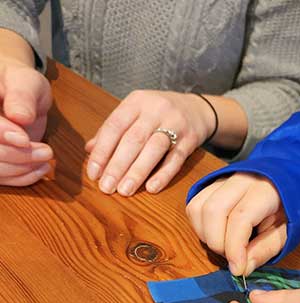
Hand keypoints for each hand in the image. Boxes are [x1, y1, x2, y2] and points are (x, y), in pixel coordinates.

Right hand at [0, 61, 52, 185]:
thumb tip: (20, 117)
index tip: (25, 139)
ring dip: (22, 169)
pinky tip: (40, 169)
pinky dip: (22, 178)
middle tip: (46, 152)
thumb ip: (22, 96)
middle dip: (18, 155)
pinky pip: (1, 178)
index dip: (1, 134)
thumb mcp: (26, 81)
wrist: (20, 96)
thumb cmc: (22, 85)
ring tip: (45, 159)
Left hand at [85, 90, 215, 195]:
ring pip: (154, 149)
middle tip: (106, 187)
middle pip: (133, 140)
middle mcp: (155, 110)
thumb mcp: (135, 113)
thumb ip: (113, 130)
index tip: (93, 174)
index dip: (102, 151)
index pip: (114, 126)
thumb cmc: (159, 114)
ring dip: (137, 172)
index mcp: (136, 102)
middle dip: (117, 166)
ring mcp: (175, 124)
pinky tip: (151, 188)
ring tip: (125, 191)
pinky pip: (176, 159)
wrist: (198, 109)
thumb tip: (89, 150)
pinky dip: (163, 174)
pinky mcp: (190, 139)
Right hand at [186, 173, 287, 275]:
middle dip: (217, 242)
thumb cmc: (285, 209)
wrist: (283, 180)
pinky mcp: (209, 185)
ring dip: (206, 235)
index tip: (237, 269)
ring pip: (198, 208)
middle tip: (232, 257)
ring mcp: (221, 180)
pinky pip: (194, 207)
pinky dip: (199, 227)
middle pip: (213, 210)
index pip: (240, 217)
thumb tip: (242, 268)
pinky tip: (215, 234)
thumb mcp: (286, 232)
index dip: (235, 247)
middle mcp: (239, 179)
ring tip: (225, 245)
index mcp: (264, 189)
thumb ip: (265, 249)